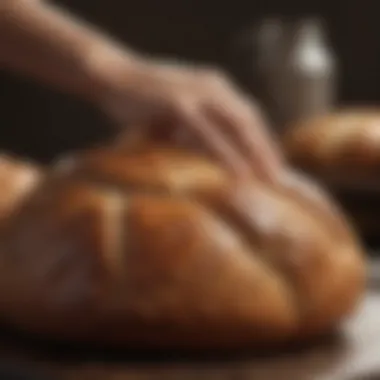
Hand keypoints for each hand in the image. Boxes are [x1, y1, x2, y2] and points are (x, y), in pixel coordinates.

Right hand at [98, 58, 283, 180]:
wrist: (111, 76)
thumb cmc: (143, 98)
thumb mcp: (176, 112)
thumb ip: (195, 129)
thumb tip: (207, 155)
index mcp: (215, 86)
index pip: (248, 115)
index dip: (263, 140)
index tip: (272, 164)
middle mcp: (213, 86)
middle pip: (251, 120)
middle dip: (267, 149)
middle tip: (280, 178)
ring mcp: (197, 92)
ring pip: (237, 125)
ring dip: (254, 154)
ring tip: (268, 180)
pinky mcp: (179, 103)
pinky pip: (210, 134)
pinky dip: (226, 155)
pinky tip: (238, 173)